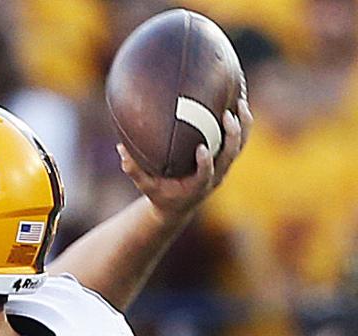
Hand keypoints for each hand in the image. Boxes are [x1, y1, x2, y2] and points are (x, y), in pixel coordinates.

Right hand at [119, 96, 251, 223]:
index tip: (200, 148)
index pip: (205, 174)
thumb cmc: (160, 195)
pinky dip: (242, 122)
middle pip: (229, 156)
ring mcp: (223, 168)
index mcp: (197, 186)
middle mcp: (214, 177)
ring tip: (241, 103)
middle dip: (231, 136)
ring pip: (239, 146)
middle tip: (227, 115)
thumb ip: (134, 170)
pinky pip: (239, 140)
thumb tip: (120, 148)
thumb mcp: (145, 186)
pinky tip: (239, 101)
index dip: (205, 162)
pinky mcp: (225, 159)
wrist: (179, 207)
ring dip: (243, 125)